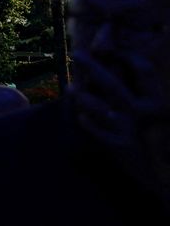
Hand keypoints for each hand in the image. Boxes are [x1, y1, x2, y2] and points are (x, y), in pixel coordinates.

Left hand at [70, 48, 169, 208]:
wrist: (169, 178)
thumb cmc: (166, 141)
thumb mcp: (163, 115)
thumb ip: (149, 95)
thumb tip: (130, 68)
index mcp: (159, 102)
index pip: (144, 70)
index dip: (129, 57)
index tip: (116, 51)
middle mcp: (145, 113)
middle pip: (114, 85)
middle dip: (94, 67)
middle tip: (75, 52)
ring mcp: (131, 130)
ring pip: (103, 109)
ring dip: (84, 98)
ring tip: (70, 88)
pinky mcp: (121, 148)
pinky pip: (100, 133)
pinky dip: (90, 124)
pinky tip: (81, 117)